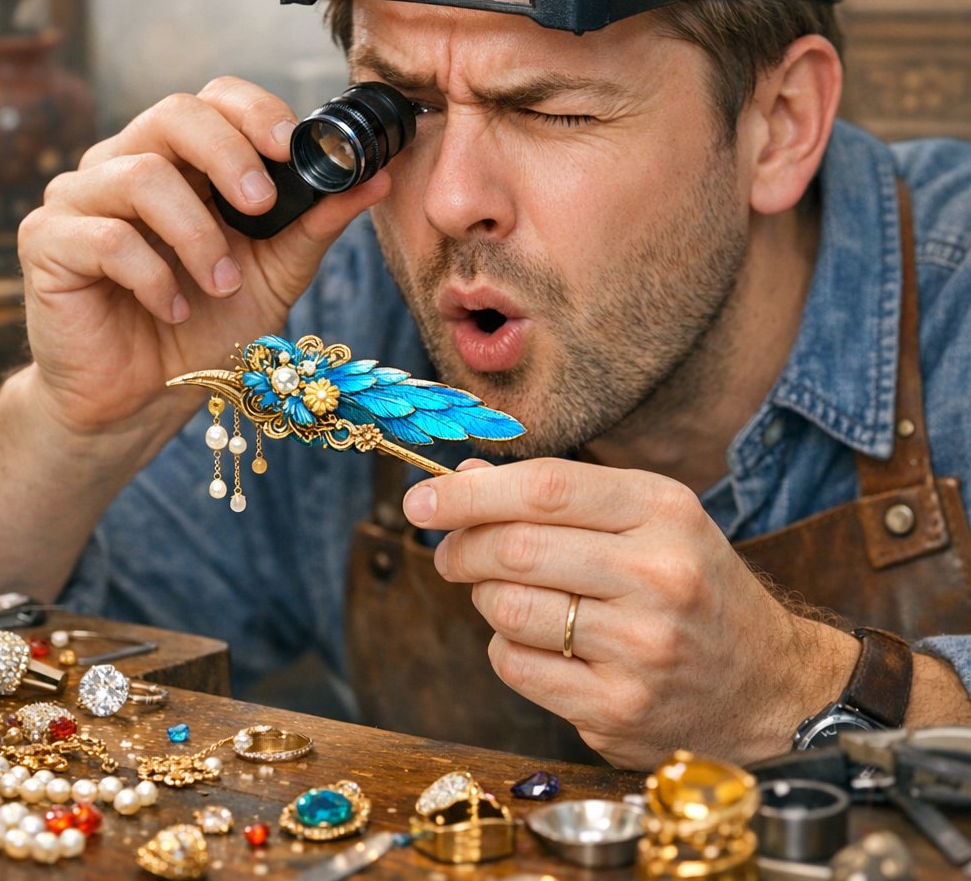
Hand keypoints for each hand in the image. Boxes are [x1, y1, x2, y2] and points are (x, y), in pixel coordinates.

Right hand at [17, 76, 390, 438]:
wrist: (144, 397)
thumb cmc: (207, 326)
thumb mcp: (276, 273)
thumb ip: (316, 224)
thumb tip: (378, 179)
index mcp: (185, 163)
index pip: (214, 100)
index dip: (255, 112)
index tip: (294, 147)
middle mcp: (128, 165)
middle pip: (174, 114)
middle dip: (230, 156)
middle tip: (261, 206)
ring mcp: (82, 200)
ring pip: (140, 175)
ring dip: (198, 234)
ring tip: (221, 283)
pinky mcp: (48, 243)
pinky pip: (105, 237)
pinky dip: (153, 276)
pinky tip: (171, 308)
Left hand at [404, 458, 855, 768]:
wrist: (769, 684)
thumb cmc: (694, 585)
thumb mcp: (647, 520)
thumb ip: (558, 495)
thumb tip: (466, 479)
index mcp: (664, 510)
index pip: (542, 488)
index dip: (468, 493)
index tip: (420, 499)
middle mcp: (659, 575)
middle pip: (514, 549)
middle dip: (461, 546)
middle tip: (449, 550)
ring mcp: (640, 649)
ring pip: (505, 610)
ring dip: (484, 598)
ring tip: (505, 594)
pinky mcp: (618, 710)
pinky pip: (516, 666)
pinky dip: (506, 647)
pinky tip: (538, 641)